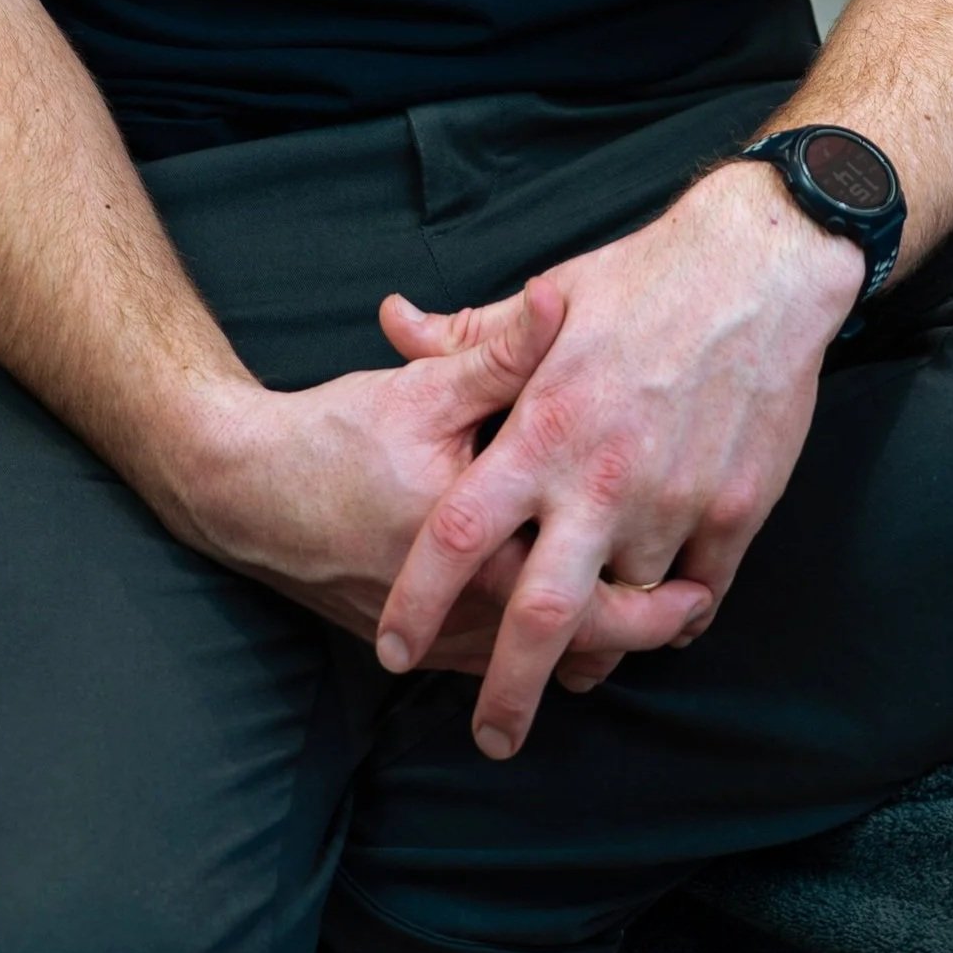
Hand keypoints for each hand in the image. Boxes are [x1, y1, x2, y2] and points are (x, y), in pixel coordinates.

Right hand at [170, 282, 713, 677]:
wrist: (246, 492)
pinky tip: (577, 618)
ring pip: (540, 659)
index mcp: (478, 548)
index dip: (657, 593)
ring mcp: (441, 637)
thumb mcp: (425, 388)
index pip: (588, 595)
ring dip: (596, 642)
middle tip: (696, 607)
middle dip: (643, 633)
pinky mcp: (422, 642)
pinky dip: (546, 643)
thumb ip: (503, 350)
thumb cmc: (338, 437)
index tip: (706, 577)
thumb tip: (561, 293)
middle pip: (579, 645)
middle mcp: (464, 608)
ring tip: (658, 613)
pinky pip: (502, 656)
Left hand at [373, 163, 865, 756]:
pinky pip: (700, 593)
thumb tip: (395, 325)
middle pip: (542, 614)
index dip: (422, 598)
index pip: (461, 533)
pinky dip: (678, 616)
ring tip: (585, 670)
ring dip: (604, 644)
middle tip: (490, 737)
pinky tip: (664, 622)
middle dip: (509, 689)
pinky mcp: (734, 510)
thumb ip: (471, 336)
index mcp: (543, 430)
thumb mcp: (550, 296)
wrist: (760, 267)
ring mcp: (672, 501)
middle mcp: (600, 479)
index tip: (395, 648)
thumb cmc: (646, 276)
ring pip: (625, 610)